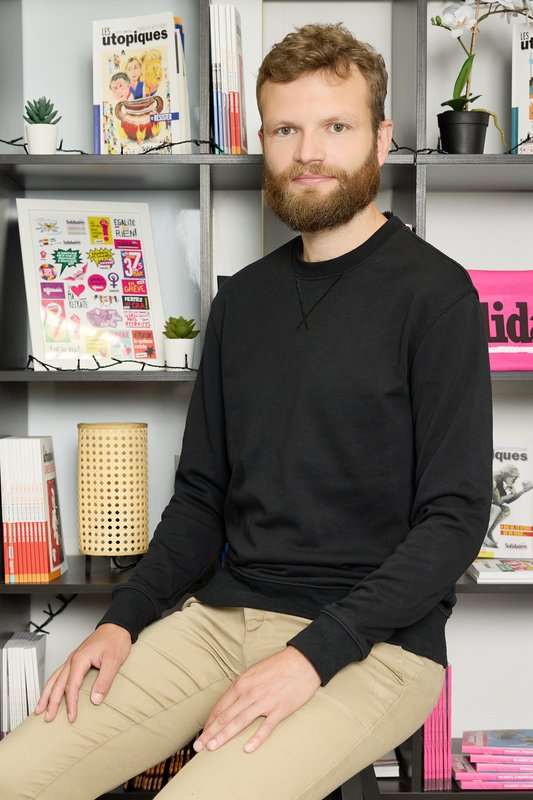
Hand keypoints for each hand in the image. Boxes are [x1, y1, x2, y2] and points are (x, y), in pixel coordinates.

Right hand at [34, 623, 131, 723]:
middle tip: (48, 718)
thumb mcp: (114, 661)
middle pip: (58, 684)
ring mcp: (73, 658)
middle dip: (52, 702)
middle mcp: (73, 659)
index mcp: (80, 660)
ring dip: (47, 694)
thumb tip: (96, 699)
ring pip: (55, 678)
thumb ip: (104, 681)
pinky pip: (60, 673)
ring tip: (40, 708)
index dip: (70, 703)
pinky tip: (51, 690)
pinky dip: (52, 684)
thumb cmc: (115, 640)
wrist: (117, 626)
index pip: (71, 686)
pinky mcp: (76, 659)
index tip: (71, 716)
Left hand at [193, 646, 320, 753]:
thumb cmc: (278, 666)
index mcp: (242, 683)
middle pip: (226, 716)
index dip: (210, 722)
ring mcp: (265, 701)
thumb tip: (230, 702)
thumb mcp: (254, 672)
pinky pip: (266, 727)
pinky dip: (256, 738)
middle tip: (198, 747)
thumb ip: (242, 687)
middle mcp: (250, 693)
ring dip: (224, 736)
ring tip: (212, 748)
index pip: (221, 707)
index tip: (202, 734)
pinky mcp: (280, 709)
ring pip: (240, 722)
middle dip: (210, 733)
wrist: (303, 661)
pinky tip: (247, 749)